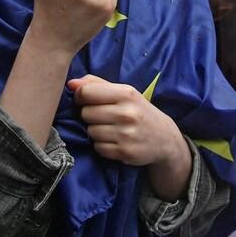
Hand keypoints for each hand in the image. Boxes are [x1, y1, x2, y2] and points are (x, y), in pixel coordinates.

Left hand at [67, 73, 183, 167]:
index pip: (86, 92)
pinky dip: (102, 145)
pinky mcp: (125, 153)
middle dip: (89, 115)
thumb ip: (96, 84)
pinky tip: (114, 140)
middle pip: (86, 113)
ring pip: (90, 131)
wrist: (164, 138)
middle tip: (102, 116)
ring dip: (95, 131)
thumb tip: (71, 84)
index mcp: (125, 93)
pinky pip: (98, 147)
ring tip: (109, 129)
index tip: (86, 100)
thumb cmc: (138, 110)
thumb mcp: (123, 92)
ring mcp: (126, 134)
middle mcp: (126, 113)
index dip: (80, 97)